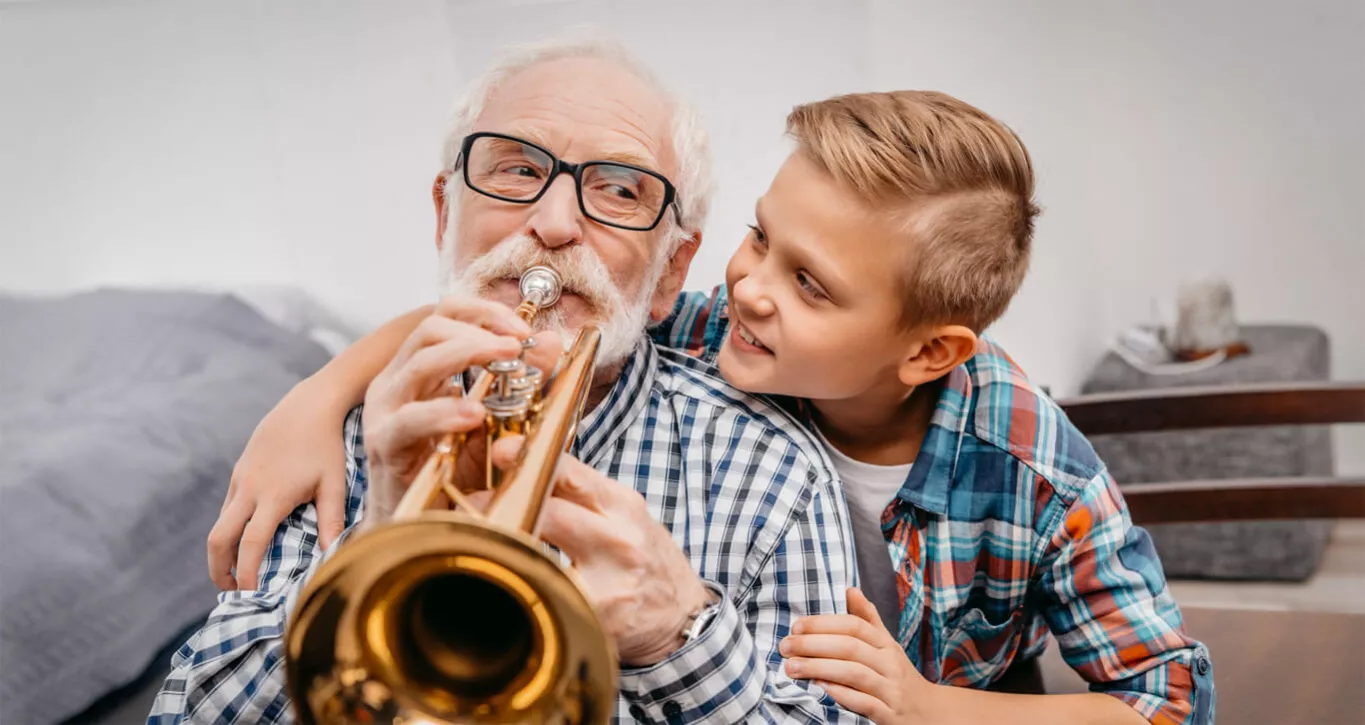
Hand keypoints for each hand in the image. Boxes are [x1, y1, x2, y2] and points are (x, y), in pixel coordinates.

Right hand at [208, 378, 350, 589]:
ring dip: (223, 550)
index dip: (246, 573)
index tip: (249, 594)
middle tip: (230, 590)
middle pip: (218, 538)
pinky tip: (245, 538)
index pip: (251, 544)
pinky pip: (227, 507)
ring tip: (237, 571)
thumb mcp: (334, 484)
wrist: (307, 406)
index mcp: (273, 496)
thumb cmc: (326, 447)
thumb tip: (333, 555)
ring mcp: (240, 479)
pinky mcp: (239, 472)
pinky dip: (230, 528)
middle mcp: (249, 489)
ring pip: (220, 523)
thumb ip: (332, 521)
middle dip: (218, 569)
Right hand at [361, 298, 560, 522]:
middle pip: (429, 329)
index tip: (522, 326)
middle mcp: (396, 382)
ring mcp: (385, 411)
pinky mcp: (384, 445)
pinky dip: (445, 411)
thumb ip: (522, 381)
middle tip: (518, 343)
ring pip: (419, 363)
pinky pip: (409, 420)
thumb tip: (551, 340)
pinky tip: (476, 414)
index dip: (482, 311)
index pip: (443, 315)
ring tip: (507, 360)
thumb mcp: (495, 420)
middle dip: (479, 328)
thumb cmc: (451, 471)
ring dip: (467, 355)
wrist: (418, 527)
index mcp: (418, 369)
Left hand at [488, 437, 712, 665]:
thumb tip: (525, 467)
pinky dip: (524, 584)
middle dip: (505, 505)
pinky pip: (549, 594)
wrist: (682, 614)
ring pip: (542, 555)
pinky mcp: (597, 615)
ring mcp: (608, 579)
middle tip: (474, 503)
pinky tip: (512, 580)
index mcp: (622, 506)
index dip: (530, 459)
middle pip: (549, 512)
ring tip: (485, 540)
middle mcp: (618, 538)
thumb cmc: (644, 558)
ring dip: (506, 545)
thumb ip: (582, 493)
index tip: (500, 450)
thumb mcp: (624, 514)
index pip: (571, 473)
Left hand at [781, 587, 932, 723]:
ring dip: (820, 668)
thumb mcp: (887, 645)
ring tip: (792, 667)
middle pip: (850, 648)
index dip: (824, 623)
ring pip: (855, 674)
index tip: (796, 626)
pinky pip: (865, 703)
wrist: (930, 713)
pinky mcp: (890, 714)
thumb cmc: (898, 675)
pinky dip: (842, 694)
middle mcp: (890, 663)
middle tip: (785, 647)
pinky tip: (820, 688)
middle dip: (814, 645)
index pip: (855, 626)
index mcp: (886, 644)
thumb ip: (868, 619)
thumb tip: (850, 589)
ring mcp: (892, 689)